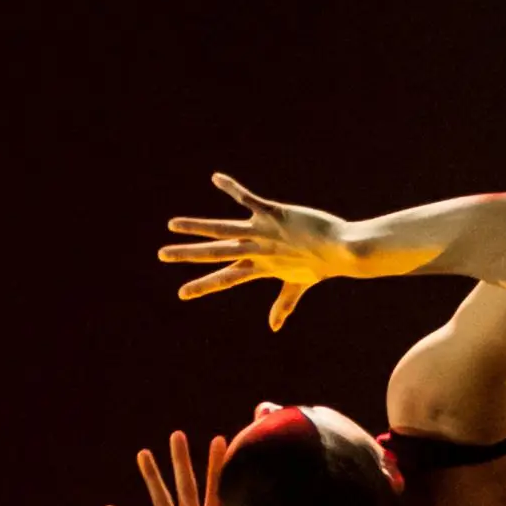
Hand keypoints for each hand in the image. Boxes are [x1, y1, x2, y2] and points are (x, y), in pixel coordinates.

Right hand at [159, 172, 353, 331]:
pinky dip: (232, 189)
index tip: (181, 293)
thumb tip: (274, 327)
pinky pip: (248, 199)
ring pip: (223, 229)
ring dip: (197, 226)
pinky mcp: (273, 214)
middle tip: (162, 254)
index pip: (225, 279)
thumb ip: (283, 303)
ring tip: (173, 224)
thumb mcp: (298, 284)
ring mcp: (263, 232)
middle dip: (187, 254)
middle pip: (216, 253)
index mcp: (260, 267)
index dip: (203, 286)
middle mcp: (257, 251)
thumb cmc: (322, 264)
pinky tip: (216, 178)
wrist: (343, 250)